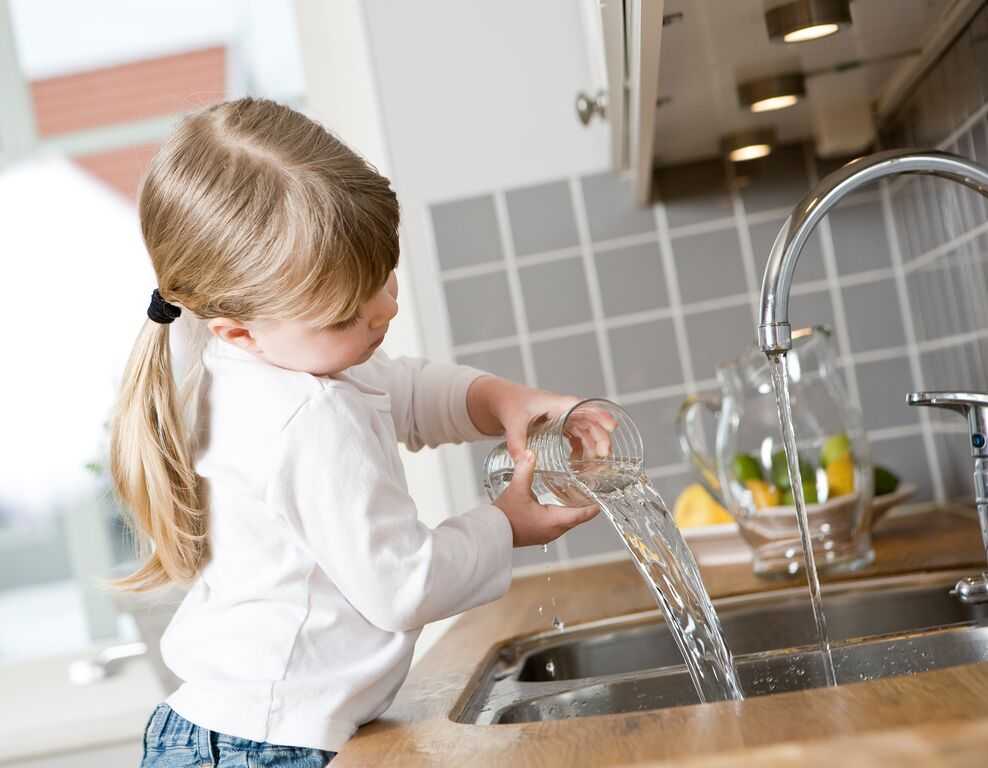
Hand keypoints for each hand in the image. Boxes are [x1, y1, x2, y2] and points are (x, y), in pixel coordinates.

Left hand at [467, 377, 616, 459]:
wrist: (501, 400)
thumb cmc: (509, 404)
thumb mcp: (513, 423)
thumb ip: (516, 442)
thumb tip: (523, 460)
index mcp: (556, 403)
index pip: (583, 407)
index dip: (599, 415)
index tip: (612, 426)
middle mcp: (563, 409)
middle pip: (589, 421)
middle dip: (599, 437)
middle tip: (604, 455)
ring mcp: (563, 417)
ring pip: (586, 430)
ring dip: (593, 445)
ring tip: (596, 465)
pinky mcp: (559, 425)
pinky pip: (576, 437)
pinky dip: (580, 449)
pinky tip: (577, 463)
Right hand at [494, 450, 598, 546]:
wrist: (490, 534)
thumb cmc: (504, 518)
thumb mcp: (516, 490)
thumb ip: (525, 470)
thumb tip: (530, 454)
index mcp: (554, 521)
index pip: (582, 515)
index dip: (594, 505)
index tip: (602, 497)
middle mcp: (554, 530)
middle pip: (577, 517)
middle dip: (584, 504)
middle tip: (590, 489)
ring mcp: (546, 534)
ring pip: (567, 520)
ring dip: (572, 508)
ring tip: (576, 493)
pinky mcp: (539, 534)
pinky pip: (556, 523)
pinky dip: (561, 512)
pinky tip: (556, 502)